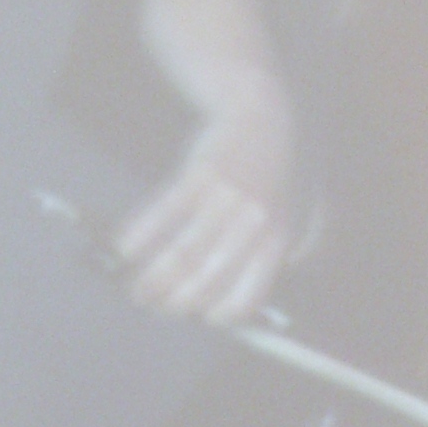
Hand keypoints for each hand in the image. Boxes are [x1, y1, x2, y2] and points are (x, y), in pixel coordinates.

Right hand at [109, 67, 295, 324]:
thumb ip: (291, 254)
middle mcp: (254, 223)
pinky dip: (139, 236)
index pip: (244, 297)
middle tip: (155, 307)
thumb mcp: (303, 213)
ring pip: (181, 255)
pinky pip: (163, 213)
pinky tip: (124, 249)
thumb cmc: (280, 169)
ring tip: (135, 291)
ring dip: (151, 280)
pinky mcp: (201, 174)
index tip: (195, 315)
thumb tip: (263, 299)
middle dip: (174, 303)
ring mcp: (227, 199)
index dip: (214, 314)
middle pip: (206, 281)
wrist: (265, 110)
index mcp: (279, 240)